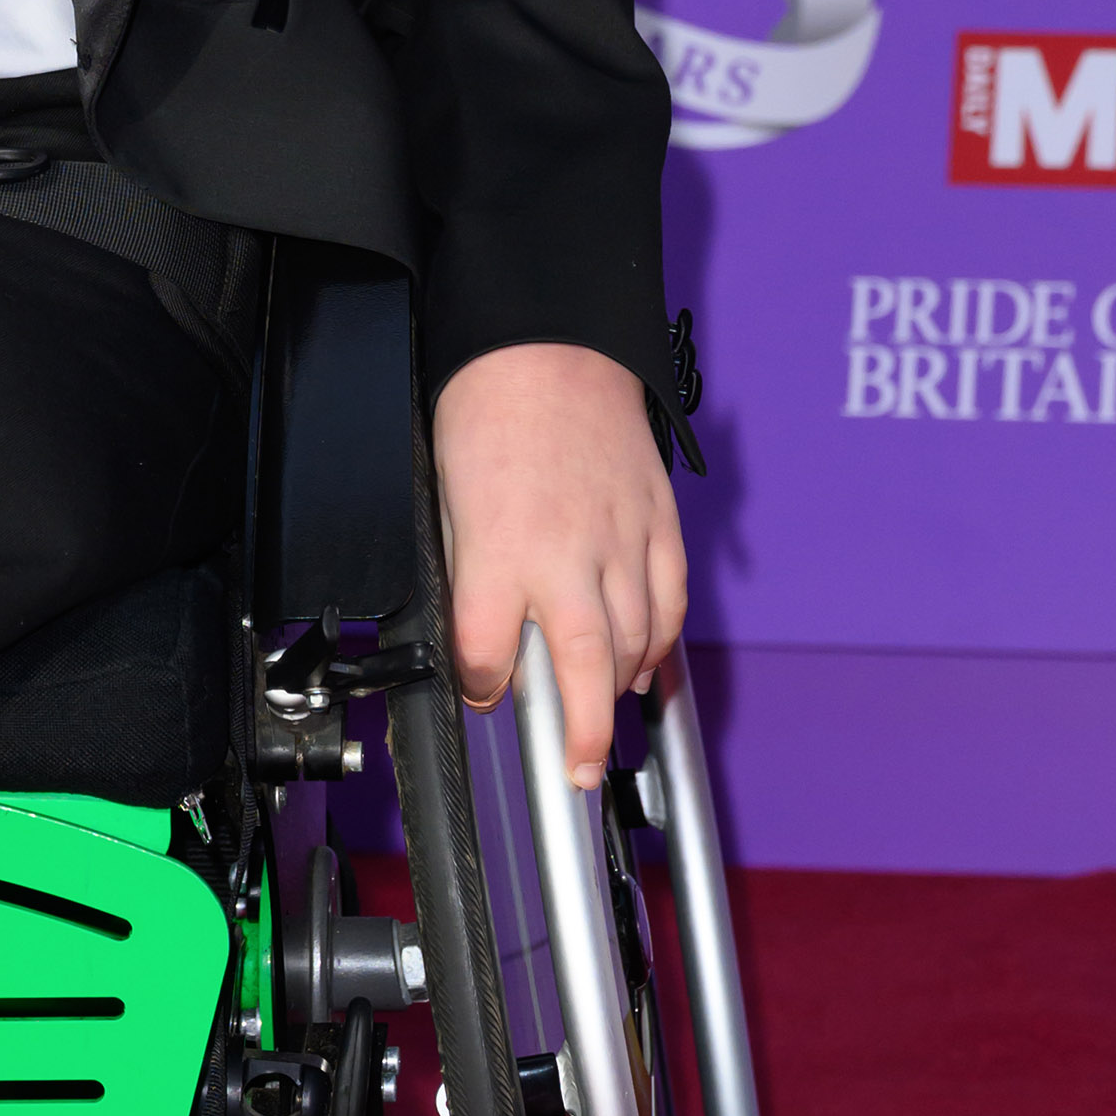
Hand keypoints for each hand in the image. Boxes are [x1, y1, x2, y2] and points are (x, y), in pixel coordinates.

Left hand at [428, 344, 686, 789]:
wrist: (548, 343)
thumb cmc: (488, 408)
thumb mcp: (447, 497)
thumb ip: (468, 571)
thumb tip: (477, 628)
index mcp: (498, 550)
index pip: (486, 651)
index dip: (481, 684)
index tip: (483, 691)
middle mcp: (564, 556)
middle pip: (581, 668)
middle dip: (579, 732)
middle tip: (576, 772)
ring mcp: (621, 540)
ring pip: (632, 641)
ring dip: (618, 688)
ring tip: (603, 715)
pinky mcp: (657, 522)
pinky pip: (668, 600)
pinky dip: (660, 640)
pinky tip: (644, 660)